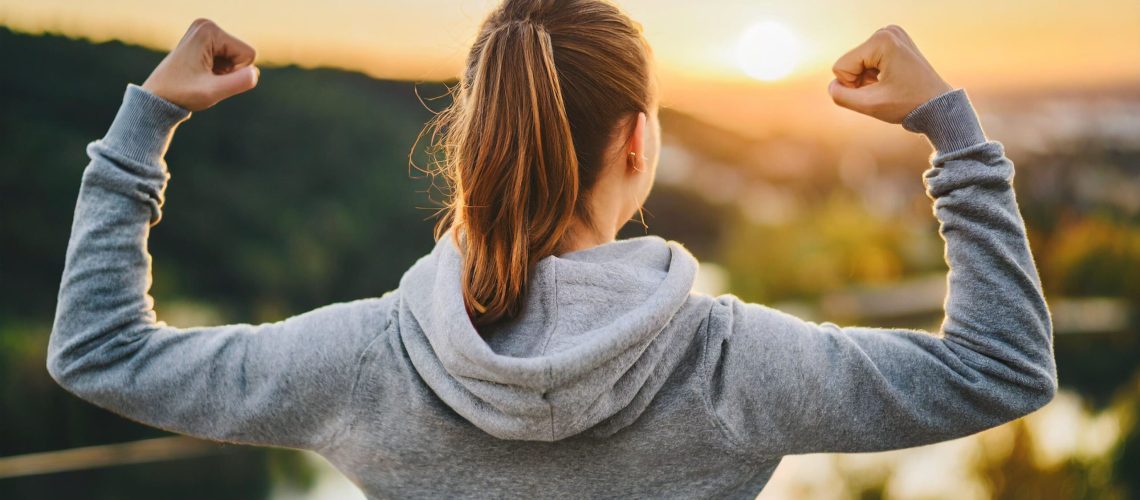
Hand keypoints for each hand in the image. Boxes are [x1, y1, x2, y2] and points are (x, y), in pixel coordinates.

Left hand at [141, 19, 258, 111]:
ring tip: (202, 76)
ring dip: (224, 72)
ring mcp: (204, 32)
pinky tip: (201, 74)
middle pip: (243, 53)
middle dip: (230, 71)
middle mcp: (206, 25)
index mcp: (209, 30)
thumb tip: (254, 73)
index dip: (236, 72)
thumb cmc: (181, 93)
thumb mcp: (212, 92)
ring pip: (237, 57)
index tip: (212, 77)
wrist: (157, 97)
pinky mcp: (204, 40)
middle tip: (206, 78)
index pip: (248, 53)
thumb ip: (237, 83)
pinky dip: (219, 70)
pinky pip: (228, 57)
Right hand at [827, 25, 951, 123]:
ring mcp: (891, 35)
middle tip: (884, 90)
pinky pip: (867, 60)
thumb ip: (841, 96)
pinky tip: (891, 80)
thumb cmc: (908, 104)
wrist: (938, 105)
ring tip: (888, 86)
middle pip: (849, 62)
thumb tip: (832, 85)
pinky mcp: (893, 42)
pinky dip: (874, 75)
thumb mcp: (869, 105)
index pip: (841, 67)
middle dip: (860, 81)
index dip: (852, 86)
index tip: (876, 92)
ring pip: (857, 63)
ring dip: (866, 79)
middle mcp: (886, 31)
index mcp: (881, 40)